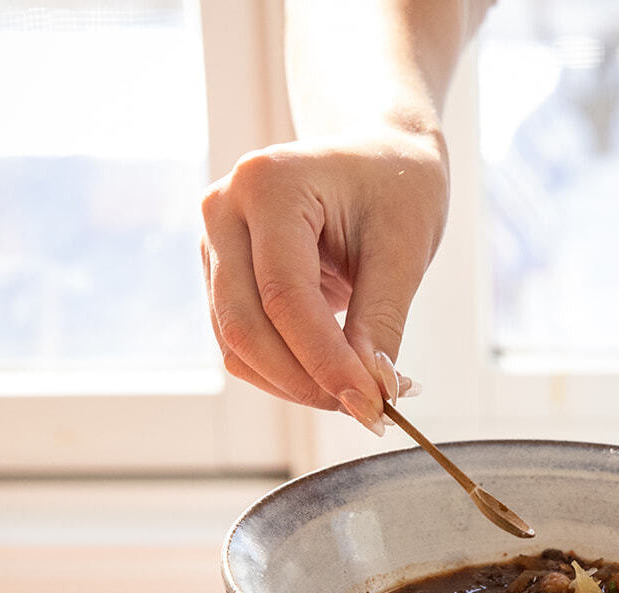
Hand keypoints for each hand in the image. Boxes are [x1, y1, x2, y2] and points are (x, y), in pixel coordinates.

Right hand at [201, 126, 448, 432]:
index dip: (325, 361)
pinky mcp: (220, 276)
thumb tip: (371, 393)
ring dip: (293, 384)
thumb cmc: (396, 187)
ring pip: (237, 345)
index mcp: (267, 182)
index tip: (372, 405)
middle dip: (304, 381)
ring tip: (357, 391)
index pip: (285, 295)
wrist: (378, 157)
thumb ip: (381, 322)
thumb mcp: (404, 248)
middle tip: (365, 409)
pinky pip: (241, 345)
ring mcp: (214, 244)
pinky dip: (283, 373)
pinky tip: (330, 375)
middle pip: (245, 326)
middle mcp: (224, 209)